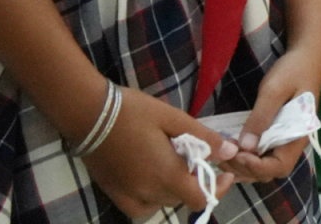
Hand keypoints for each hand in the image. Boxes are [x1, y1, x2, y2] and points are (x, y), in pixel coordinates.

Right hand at [79, 84, 237, 218]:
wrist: (89, 114)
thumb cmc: (134, 111)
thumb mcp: (174, 118)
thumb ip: (204, 137)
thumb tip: (231, 152)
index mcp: (166, 174)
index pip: (200, 199)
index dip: (217, 189)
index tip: (224, 173)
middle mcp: (148, 192)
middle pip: (183, 200)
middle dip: (196, 183)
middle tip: (198, 160)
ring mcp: (129, 195)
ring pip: (163, 204)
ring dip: (175, 190)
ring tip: (176, 166)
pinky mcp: (113, 193)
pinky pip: (140, 209)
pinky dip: (152, 201)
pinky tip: (154, 181)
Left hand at [216, 44, 320, 182]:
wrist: (307, 56)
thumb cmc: (294, 71)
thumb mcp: (274, 90)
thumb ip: (261, 118)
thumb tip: (246, 146)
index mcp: (299, 135)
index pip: (279, 166)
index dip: (256, 167)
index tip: (237, 154)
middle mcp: (293, 142)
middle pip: (270, 171)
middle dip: (246, 169)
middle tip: (224, 155)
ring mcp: (286, 139)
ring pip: (265, 166)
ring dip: (244, 166)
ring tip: (223, 155)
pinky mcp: (278, 134)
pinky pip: (263, 154)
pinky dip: (247, 158)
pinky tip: (232, 150)